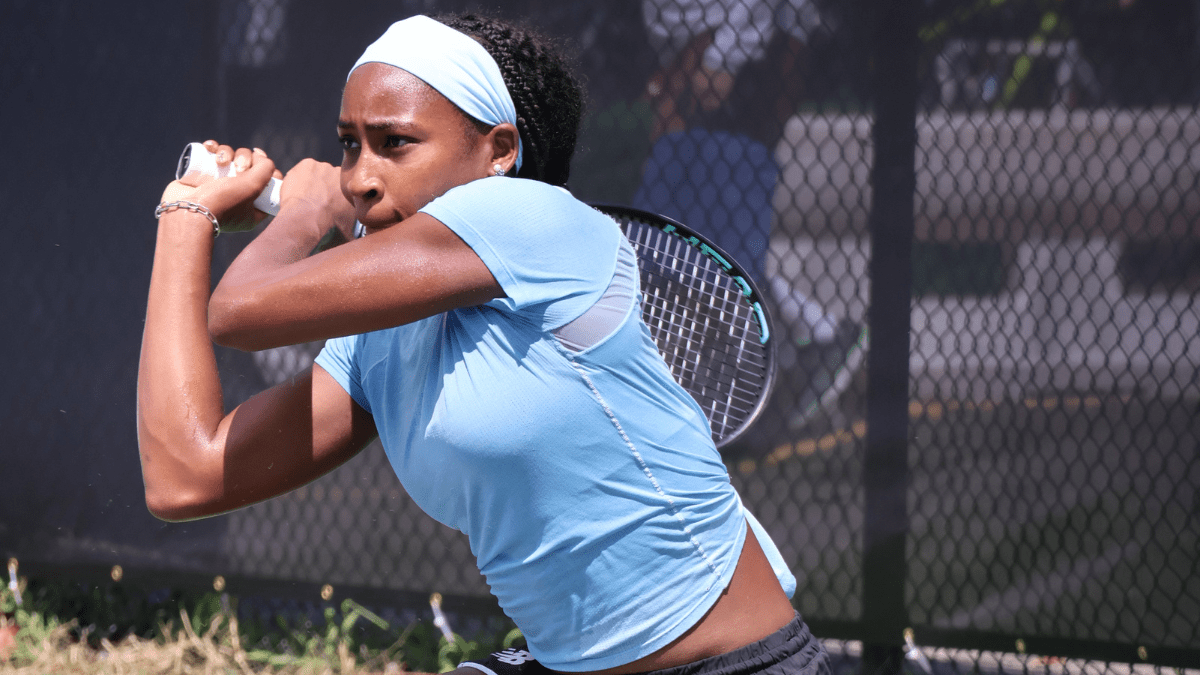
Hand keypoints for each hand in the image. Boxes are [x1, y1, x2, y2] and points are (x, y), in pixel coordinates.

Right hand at [160, 140, 278, 233]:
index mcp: (253, 208)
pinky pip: (210, 156)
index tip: (263, 166)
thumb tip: (263, 158)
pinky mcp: (200, 177)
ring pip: (229, 159)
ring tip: (220, 162)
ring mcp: (217, 187)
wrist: (188, 211)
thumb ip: (265, 170)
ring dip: (227, 152)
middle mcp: (236, 198)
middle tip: (239, 168)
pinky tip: (210, 147)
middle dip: (245, 159)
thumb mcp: (253, 187)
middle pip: (248, 167)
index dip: (269, 172)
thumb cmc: (223, 202)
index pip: (269, 186)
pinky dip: (211, 148)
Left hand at [278, 158, 356, 242]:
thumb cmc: (329, 222)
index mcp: (349, 184)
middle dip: (323, 185)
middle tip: (315, 199)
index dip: (334, 191)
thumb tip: (356, 238)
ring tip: (305, 195)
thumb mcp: (348, 226)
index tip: (328, 200)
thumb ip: (353, 226)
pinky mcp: (307, 163)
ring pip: (315, 172)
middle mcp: (338, 171)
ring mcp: (322, 166)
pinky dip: (299, 177)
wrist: (308, 217)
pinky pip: (302, 169)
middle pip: (328, 176)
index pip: (342, 183)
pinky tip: (297, 189)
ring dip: (311, 180)